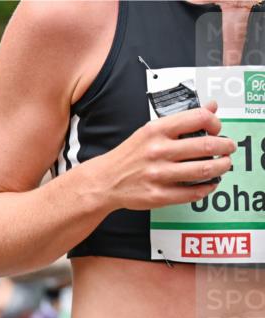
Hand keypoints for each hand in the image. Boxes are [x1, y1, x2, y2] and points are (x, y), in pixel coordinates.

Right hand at [96, 101, 236, 210]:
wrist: (104, 181)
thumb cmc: (128, 156)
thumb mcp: (150, 131)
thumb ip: (182, 120)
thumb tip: (211, 107)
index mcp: (156, 131)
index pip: (198, 118)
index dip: (215, 123)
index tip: (217, 129)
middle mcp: (157, 151)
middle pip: (207, 146)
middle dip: (226, 147)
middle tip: (228, 149)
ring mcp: (158, 175)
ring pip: (203, 170)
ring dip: (221, 167)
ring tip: (223, 165)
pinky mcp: (157, 195)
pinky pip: (191, 193)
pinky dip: (206, 188)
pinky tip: (209, 183)